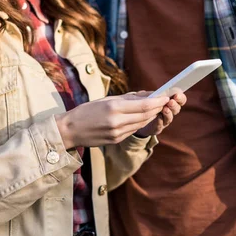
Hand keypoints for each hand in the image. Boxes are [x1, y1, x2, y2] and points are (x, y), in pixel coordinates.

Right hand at [55, 92, 170, 148]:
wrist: (70, 130)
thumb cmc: (86, 111)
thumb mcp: (105, 100)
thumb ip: (126, 98)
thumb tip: (146, 95)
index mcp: (113, 107)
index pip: (143, 105)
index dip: (157, 102)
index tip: (165, 96)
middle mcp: (117, 121)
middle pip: (145, 115)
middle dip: (157, 108)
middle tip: (165, 101)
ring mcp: (117, 133)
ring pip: (141, 124)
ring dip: (151, 116)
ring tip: (157, 108)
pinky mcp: (116, 140)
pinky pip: (133, 130)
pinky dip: (140, 123)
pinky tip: (143, 117)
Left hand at [134, 92, 186, 137]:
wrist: (139, 120)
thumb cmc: (147, 105)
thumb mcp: (148, 97)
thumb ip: (153, 95)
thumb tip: (156, 93)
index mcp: (170, 102)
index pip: (181, 99)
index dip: (180, 97)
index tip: (177, 95)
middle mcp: (170, 112)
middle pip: (177, 109)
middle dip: (174, 105)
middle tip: (170, 102)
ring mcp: (164, 121)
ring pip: (170, 118)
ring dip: (168, 113)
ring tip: (165, 109)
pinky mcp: (157, 128)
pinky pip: (160, 126)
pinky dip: (160, 122)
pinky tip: (158, 118)